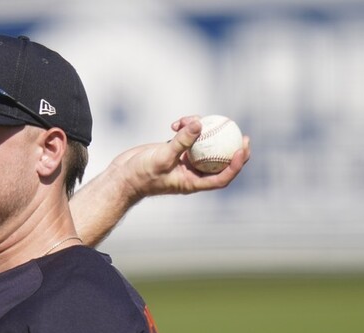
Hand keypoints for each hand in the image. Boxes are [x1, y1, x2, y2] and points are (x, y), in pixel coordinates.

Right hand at [111, 115, 250, 201]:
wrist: (121, 176)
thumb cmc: (141, 174)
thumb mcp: (162, 158)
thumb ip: (181, 142)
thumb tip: (200, 123)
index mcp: (192, 182)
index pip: (221, 177)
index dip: (235, 165)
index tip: (241, 150)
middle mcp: (190, 172)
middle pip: (218, 160)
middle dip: (231, 147)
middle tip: (242, 133)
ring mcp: (182, 160)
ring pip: (202, 144)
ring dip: (201, 130)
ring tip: (191, 119)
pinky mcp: (173, 150)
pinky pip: (186, 137)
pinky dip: (185, 128)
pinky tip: (177, 122)